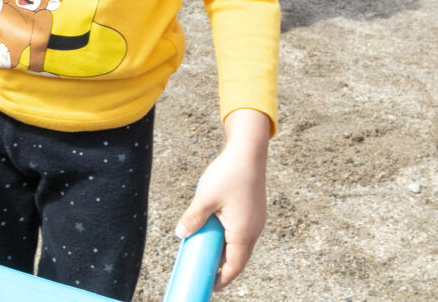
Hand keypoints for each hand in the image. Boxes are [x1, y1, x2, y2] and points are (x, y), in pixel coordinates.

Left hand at [174, 109, 270, 290]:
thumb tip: (180, 234)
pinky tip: (220, 233)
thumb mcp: (206, 197)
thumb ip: (193, 217)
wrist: (249, 151)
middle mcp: (253, 229)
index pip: (234, 266)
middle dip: (225, 269)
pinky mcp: (256, 211)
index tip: (211, 287)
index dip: (223, 279)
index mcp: (242, 231)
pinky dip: (233, 240)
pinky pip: (245, 233)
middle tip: (208, 274)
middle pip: (240, 259)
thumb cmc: (229, 173)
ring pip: (243, 246)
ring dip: (229, 253)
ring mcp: (257, 220)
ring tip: (211, 254)